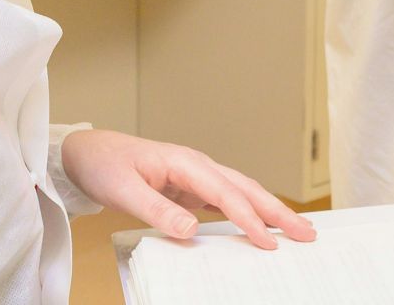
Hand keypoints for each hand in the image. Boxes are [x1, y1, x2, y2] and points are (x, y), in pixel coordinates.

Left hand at [59, 129, 315, 249]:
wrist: (86, 153)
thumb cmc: (103, 165)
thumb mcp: (123, 190)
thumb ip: (157, 210)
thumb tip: (191, 229)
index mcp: (186, 163)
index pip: (226, 194)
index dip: (249, 219)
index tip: (268, 242)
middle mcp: (197, 166)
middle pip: (246, 189)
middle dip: (278, 211)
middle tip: (307, 233)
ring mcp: (195, 176)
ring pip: (242, 192)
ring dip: (269, 211)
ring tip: (296, 229)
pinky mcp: (189, 188)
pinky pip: (226, 200)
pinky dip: (248, 212)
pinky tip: (259, 225)